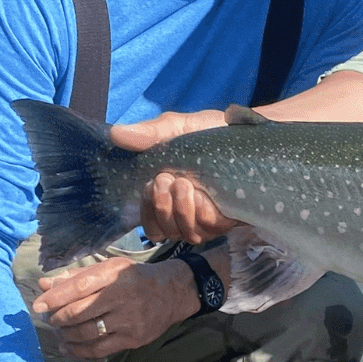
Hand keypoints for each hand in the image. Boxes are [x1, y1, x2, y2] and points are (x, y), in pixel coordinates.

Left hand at [34, 257, 196, 358]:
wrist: (172, 293)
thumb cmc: (134, 278)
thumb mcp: (108, 269)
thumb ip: (76, 277)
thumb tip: (44, 286)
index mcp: (115, 274)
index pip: (79, 286)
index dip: (55, 298)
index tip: (38, 306)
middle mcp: (123, 296)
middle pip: (80, 312)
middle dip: (58, 319)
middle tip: (49, 320)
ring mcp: (129, 320)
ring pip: (87, 332)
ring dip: (66, 335)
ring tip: (59, 332)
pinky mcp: (133, 339)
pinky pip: (100, 349)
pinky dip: (79, 350)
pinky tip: (68, 346)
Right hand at [110, 109, 239, 244]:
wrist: (246, 132)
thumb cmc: (211, 132)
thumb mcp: (178, 128)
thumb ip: (150, 134)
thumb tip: (116, 133)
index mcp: (170, 198)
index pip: (149, 225)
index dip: (146, 212)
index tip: (150, 185)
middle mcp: (188, 214)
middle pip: (163, 232)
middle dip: (161, 207)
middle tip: (168, 179)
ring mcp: (208, 219)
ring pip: (186, 233)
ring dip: (181, 209)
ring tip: (186, 183)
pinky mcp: (229, 219)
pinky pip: (209, 227)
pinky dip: (202, 210)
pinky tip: (204, 192)